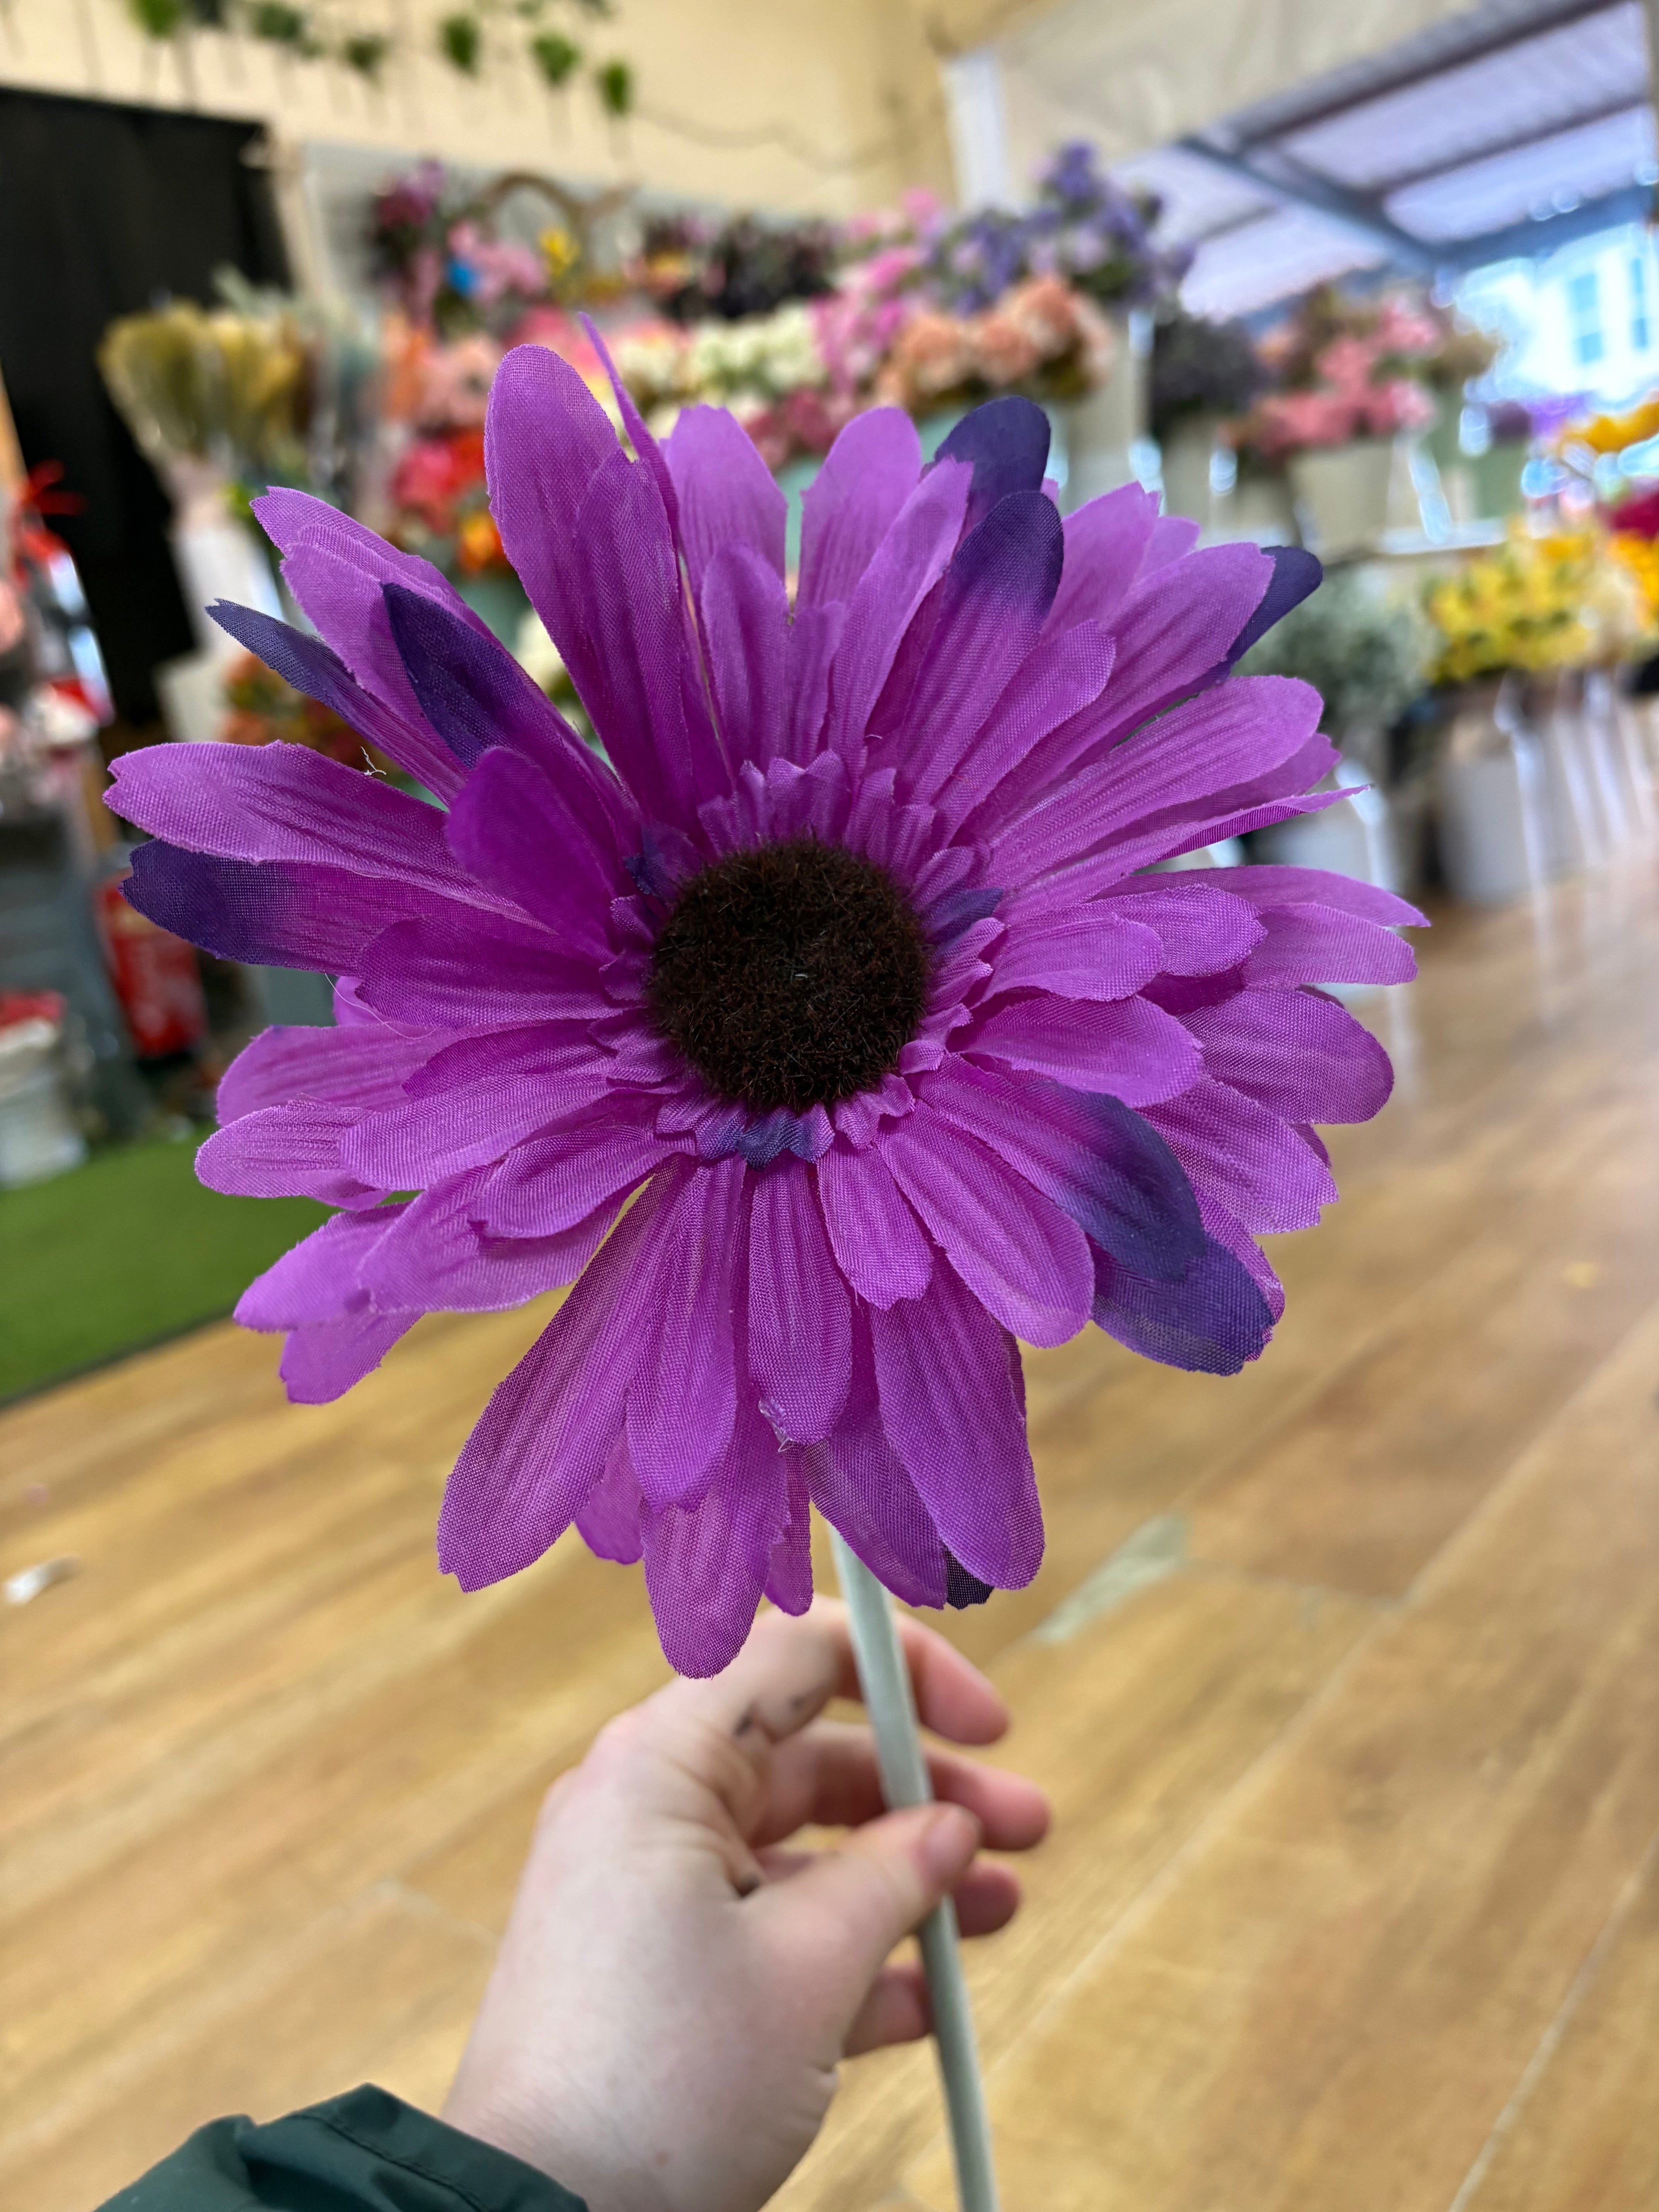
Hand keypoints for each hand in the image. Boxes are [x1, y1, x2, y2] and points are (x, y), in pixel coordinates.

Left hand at [441, 1597, 1048, 2211]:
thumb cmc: (658, 2083)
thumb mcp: (805, 1972)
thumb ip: (890, 1880)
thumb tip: (948, 1827)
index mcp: (662, 1766)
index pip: (795, 1655)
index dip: (904, 1671)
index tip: (987, 1723)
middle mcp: (648, 1810)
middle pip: (811, 1757)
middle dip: (926, 1792)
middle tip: (1029, 1827)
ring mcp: (649, 1894)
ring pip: (801, 1851)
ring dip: (905, 1878)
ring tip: (1002, 1910)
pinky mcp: (655, 1973)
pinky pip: (769, 1931)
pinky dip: (851, 1954)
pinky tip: (931, 1996)